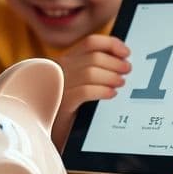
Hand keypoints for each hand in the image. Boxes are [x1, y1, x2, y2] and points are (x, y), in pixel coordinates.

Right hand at [51, 34, 129, 149]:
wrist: (45, 131)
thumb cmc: (65, 107)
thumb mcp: (77, 84)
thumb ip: (92, 71)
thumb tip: (121, 62)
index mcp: (66, 61)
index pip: (91, 42)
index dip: (111, 44)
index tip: (126, 53)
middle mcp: (60, 69)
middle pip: (94, 56)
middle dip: (116, 63)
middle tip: (127, 70)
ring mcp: (59, 86)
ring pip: (91, 72)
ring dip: (111, 76)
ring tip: (120, 83)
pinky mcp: (61, 103)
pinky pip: (85, 91)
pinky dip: (102, 90)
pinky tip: (111, 94)